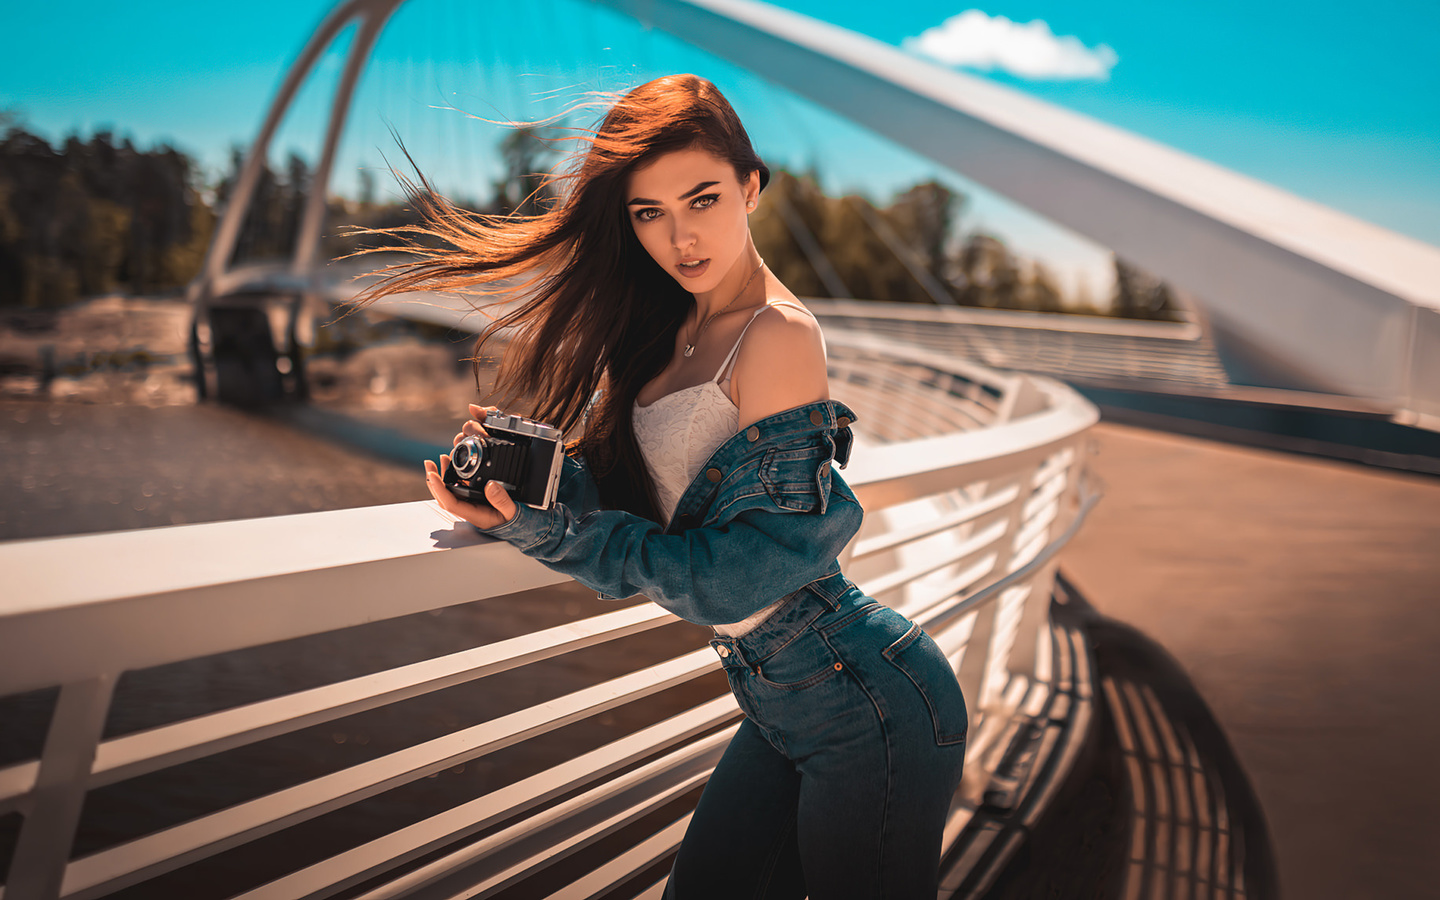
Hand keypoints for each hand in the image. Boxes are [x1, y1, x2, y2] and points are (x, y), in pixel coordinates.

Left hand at [423, 403, 517, 528]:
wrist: (523, 528)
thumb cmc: (516, 523)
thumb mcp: (513, 512)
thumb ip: (502, 500)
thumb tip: (490, 485)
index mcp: (474, 514)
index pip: (450, 502)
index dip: (439, 489)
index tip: (433, 475)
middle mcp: (469, 509)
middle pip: (444, 496)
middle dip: (434, 480)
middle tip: (430, 463)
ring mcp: (472, 503)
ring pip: (450, 491)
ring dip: (443, 475)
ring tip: (442, 459)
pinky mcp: (476, 498)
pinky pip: (459, 487)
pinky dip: (454, 476)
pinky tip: (454, 465)